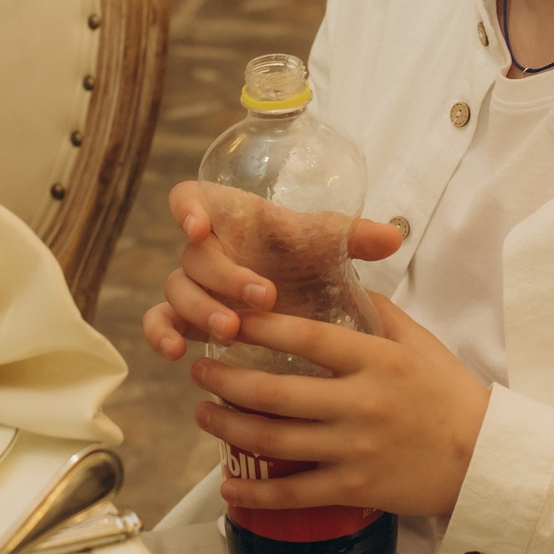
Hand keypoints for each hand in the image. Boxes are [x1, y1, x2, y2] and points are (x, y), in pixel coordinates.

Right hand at [140, 180, 403, 359]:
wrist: (299, 293)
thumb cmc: (303, 257)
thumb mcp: (326, 245)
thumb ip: (353, 237)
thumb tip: (394, 237)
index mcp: (226, 216)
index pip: (189, 198)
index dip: (186, 209)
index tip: (199, 226)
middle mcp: (202, 248)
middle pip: (192, 256)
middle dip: (224, 278)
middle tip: (263, 298)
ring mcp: (192, 285)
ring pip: (177, 292)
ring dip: (200, 310)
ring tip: (231, 330)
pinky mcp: (185, 318)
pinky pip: (158, 323)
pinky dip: (160, 336)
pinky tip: (177, 355)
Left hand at [190, 294, 489, 519]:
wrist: (487, 459)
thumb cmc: (451, 395)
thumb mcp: (420, 342)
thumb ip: (379, 310)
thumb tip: (342, 278)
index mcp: (375, 360)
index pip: (305, 337)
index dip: (259, 326)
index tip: (226, 317)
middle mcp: (360, 403)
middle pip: (275, 392)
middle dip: (226, 381)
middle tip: (198, 371)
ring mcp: (355, 449)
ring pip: (274, 440)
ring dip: (228, 428)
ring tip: (202, 415)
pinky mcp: (355, 489)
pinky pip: (294, 493)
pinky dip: (255, 492)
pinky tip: (229, 484)